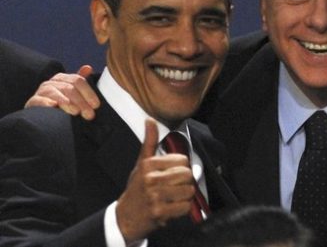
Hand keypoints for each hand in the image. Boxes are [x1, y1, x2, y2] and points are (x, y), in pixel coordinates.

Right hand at [25, 65, 99, 119]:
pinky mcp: (33, 101)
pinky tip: (54, 106)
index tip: (96, 105)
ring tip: (75, 112)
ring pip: (56, 93)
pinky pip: (39, 100)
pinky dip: (46, 102)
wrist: (40, 113)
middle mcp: (52, 82)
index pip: (78, 80)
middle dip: (81, 102)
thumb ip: (81, 82)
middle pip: (69, 88)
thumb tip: (88, 67)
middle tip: (89, 114)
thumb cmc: (61, 102)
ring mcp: (42, 91)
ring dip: (67, 102)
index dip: (89, 92)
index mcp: (63, 78)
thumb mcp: (72, 92)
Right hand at [116, 119, 195, 242]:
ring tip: (174, 197)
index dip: (182, 167)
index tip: (174, 173)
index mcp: (148, 164)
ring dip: (185, 196)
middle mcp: (150, 179)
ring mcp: (155, 196)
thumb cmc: (136, 188)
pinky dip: (182, 209)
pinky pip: (185, 207)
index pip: (183, 160)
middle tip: (175, 187)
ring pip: (189, 190)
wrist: (125, 217)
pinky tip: (172, 207)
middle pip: (187, 174)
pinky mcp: (160, 212)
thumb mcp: (141, 163)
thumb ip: (150, 142)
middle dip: (185, 182)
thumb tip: (150, 120)